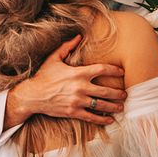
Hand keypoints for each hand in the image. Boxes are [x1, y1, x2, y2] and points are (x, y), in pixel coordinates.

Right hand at [4, 34, 125, 128]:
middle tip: (125, 94)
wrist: (32, 95)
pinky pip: (91, 117)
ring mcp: (78, 101)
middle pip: (106, 91)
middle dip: (118, 93)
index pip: (102, 70)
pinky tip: (110, 119)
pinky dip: (102, 119)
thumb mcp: (54, 59)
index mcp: (78, 73)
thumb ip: (67, 47)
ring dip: (114, 106)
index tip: (121, 72)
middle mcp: (80, 87)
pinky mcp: (73, 112)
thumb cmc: (43, 76)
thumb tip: (78, 36)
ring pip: (101, 105)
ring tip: (121, 106)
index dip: (114, 70)